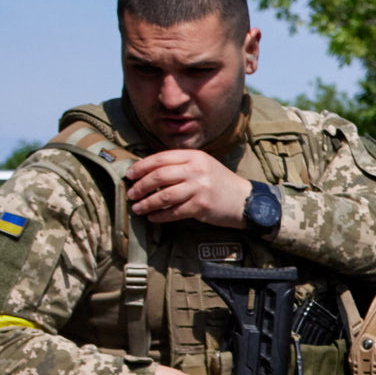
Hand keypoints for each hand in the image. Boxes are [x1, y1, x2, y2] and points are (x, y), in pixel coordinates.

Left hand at [128, 150, 251, 226]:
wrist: (245, 200)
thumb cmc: (220, 183)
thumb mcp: (202, 166)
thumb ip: (180, 165)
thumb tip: (148, 173)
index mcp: (194, 156)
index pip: (160, 158)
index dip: (141, 167)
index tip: (130, 175)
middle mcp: (196, 170)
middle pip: (159, 176)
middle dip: (140, 186)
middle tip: (131, 193)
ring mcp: (199, 188)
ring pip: (164, 195)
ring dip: (147, 203)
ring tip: (137, 208)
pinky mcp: (201, 206)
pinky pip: (174, 211)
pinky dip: (160, 215)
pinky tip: (153, 217)